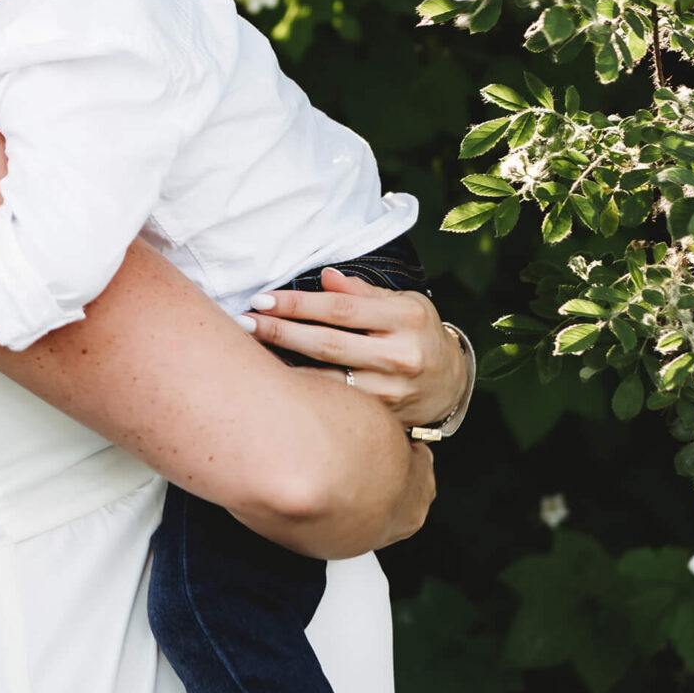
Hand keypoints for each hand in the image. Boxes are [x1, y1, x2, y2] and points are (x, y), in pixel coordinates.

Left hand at [238, 268, 468, 429]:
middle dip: (280, 332)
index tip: (263, 299)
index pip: (341, 308)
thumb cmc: (416, 333)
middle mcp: (400, 355)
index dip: (298, 303)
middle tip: (244, 322)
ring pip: (327, 378)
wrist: (450, 384)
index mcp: (406, 318)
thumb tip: (326, 275)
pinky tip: (275, 382)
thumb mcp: (401, 303)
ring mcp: (391, 390)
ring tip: (248, 351)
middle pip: (328, 343)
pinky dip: (303, 391)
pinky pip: (335, 402)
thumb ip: (362, 292)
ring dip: (283, 364)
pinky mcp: (382, 417)